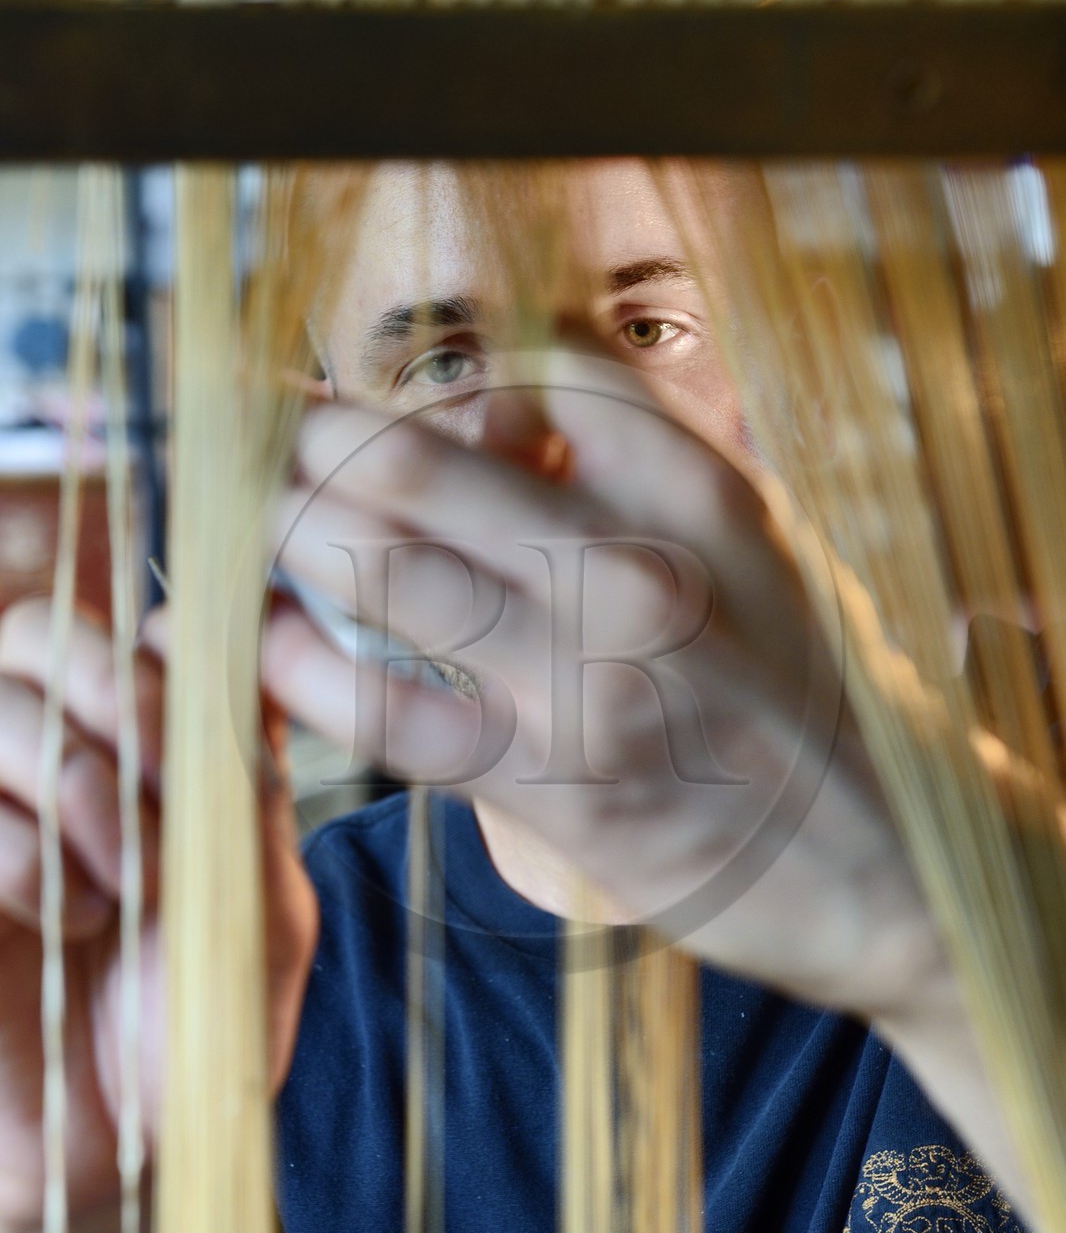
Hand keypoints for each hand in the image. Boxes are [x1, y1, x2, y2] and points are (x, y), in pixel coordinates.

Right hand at [0, 598, 316, 1232]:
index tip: (206, 730)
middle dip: (114, 690)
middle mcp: (53, 765)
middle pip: (38, 633)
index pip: (133, 632)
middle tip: (158, 786)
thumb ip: (252, 783)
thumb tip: (256, 661)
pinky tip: (62, 914)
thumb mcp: (261, 901)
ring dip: (73, 779)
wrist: (123, 1157)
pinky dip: (19, 848)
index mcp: (140, 759)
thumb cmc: (198, 1029)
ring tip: (120, 883)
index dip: (168, 657)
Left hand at [265, 379, 940, 1018]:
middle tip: (242, 442)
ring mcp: (592, 675)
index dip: (419, 388)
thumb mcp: (751, 547)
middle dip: (304, 445)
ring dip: (285, 541)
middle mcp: (635, 561)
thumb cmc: (801, 694)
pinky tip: (260, 646)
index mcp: (691, 483)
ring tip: (235, 530)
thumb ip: (631, 480)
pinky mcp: (557, 784)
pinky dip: (306, 673)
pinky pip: (395, 713)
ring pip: (390, 572)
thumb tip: (487, 434)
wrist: (888, 859)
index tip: (359, 412)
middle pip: (418, 461)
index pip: (521, 373)